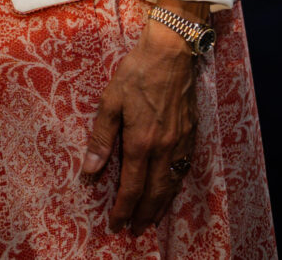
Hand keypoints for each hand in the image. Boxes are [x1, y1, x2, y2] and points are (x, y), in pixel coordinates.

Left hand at [81, 4, 203, 232]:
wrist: (172, 51)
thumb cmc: (137, 72)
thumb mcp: (110, 102)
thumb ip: (101, 139)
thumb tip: (90, 172)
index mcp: (141, 142)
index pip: (132, 187)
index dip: (123, 209)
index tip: (116, 224)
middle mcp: (163, 148)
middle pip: (154, 192)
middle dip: (144, 215)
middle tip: (135, 230)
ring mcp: (180, 141)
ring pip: (172, 184)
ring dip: (162, 205)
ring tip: (153, 219)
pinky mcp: (191, 132)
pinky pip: (184, 168)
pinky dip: (176, 185)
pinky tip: (171, 189)